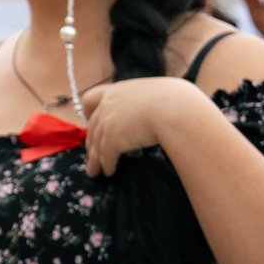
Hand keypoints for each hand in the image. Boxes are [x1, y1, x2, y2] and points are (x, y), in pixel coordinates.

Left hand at [77, 77, 208, 176]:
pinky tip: (110, 172)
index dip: (88, 111)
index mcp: (116, 91)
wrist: (176, 109)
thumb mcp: (154, 94)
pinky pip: (106, 157)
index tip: (88, 119)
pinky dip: (107, 166)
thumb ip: (144, 101)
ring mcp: (108, 123)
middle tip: (92, 155)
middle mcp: (107, 105)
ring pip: (96, 145)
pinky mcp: (113, 140)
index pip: (90, 98)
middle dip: (91, 143)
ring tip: (95, 172)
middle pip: (93, 128)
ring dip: (95, 161)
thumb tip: (154, 109)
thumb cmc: (174, 100)